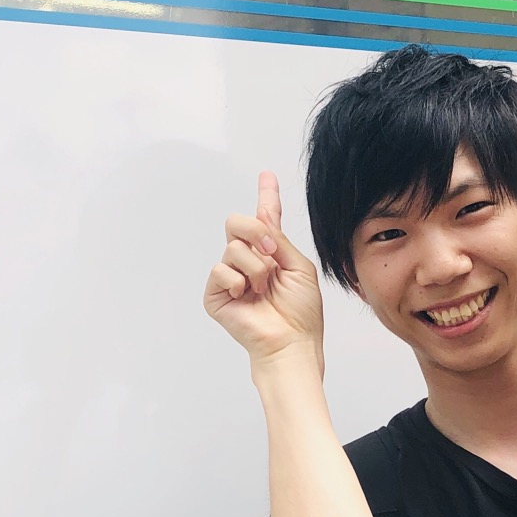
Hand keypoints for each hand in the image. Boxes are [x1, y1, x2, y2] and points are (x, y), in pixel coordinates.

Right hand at [204, 171, 325, 368]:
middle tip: (271, 254)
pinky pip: (220, 270)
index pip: (265, 219)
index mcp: (271, 253)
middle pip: (237, 223)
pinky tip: (246, 297)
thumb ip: (278, 239)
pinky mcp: (216, 294)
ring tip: (263, 289)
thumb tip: (262, 219)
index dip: (266, 196)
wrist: (290, 341)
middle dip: (256, 232)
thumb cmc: (301, 311)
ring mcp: (230, 277)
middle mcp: (248, 261)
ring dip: (256, 267)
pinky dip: (238, 282)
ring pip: (233, 248)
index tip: (267, 175)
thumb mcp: (299, 267)